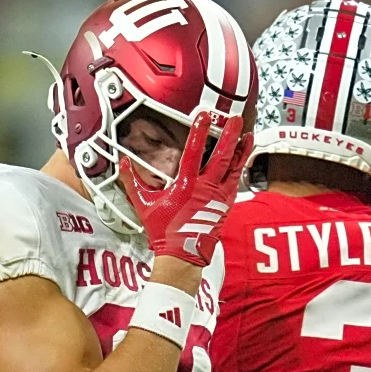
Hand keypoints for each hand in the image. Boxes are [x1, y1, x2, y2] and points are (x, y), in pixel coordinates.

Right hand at [120, 112, 252, 266]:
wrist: (183, 255)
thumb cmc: (164, 232)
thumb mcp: (143, 204)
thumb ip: (132, 180)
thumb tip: (123, 162)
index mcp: (186, 185)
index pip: (194, 152)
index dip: (200, 132)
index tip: (205, 116)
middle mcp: (206, 189)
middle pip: (221, 156)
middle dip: (229, 135)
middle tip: (235, 119)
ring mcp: (218, 197)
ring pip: (233, 169)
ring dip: (241, 150)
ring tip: (247, 134)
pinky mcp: (225, 206)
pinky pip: (235, 183)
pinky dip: (240, 169)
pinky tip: (243, 160)